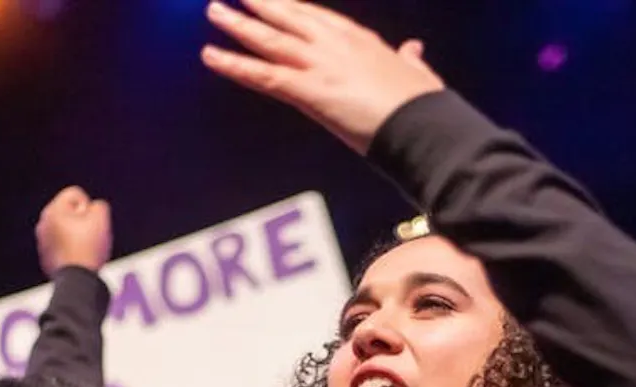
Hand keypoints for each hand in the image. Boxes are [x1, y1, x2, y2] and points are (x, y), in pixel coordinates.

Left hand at [36, 187, 112, 277]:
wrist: (76, 279)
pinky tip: (78, 258)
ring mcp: (43, 240)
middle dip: (82, 221)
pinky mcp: (46, 255)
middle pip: (70, 212)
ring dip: (76, 235)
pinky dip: (70, 249)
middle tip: (89, 237)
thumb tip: (94, 208)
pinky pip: (62, 245)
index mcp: (54, 210)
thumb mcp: (101, 219)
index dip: (89, 207)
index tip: (90, 224)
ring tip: (84, 249)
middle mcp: (44, 222)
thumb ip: (99, 206)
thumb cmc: (88, 248)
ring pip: (66, 229)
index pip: (76, 194)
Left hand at [203, 0, 443, 154]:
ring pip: (270, 40)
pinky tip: (211, 56)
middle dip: (262, 5)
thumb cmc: (424, 107)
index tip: (278, 1)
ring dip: (239, 25)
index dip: (295, 9)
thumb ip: (410, 61)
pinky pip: (264, 75)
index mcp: (361, 41)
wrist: (423, 126)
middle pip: (289, 18)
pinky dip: (235, 65)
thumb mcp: (419, 76)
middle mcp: (335, 46)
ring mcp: (319, 65)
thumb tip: (413, 50)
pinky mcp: (308, 91)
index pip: (319, 18)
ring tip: (214, 11)